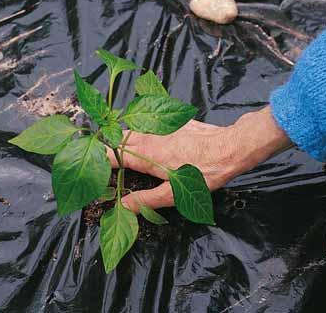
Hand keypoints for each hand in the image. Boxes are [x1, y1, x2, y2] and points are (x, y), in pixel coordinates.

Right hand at [108, 106, 290, 211]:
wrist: (229, 147)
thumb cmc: (203, 172)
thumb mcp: (174, 194)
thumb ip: (146, 200)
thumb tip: (123, 206)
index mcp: (144, 155)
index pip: (110, 155)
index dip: (99, 162)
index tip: (96, 171)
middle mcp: (146, 136)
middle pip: (116, 138)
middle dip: (108, 148)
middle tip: (106, 162)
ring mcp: (158, 125)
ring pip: (131, 129)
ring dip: (123, 137)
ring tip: (122, 150)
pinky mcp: (171, 120)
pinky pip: (147, 122)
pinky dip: (140, 128)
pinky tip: (147, 138)